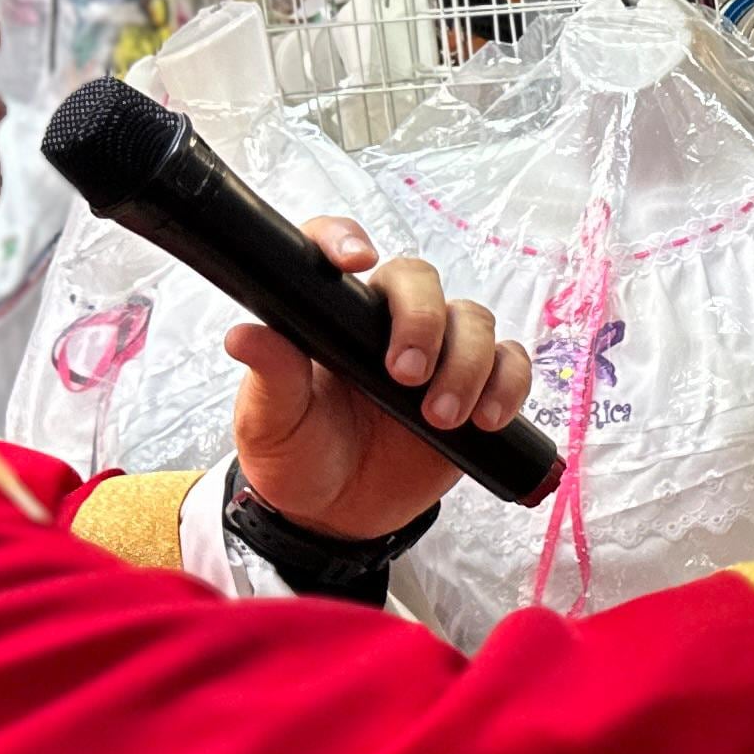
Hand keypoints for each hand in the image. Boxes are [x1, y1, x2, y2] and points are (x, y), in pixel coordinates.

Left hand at [225, 220, 534, 541]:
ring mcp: (437, 352)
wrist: (336, 515)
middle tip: (406, 375)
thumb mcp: (270, 421)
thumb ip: (272, 377)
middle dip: (423, 321)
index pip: (337, 250)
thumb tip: (244, 336)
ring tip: (441, 417)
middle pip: (421, 281)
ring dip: (466, 363)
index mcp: (331, 316)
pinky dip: (508, 384)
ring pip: (472, 320)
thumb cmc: (296, 456)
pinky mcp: (475, 387)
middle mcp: (386, 323)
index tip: (358, 261)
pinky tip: (487, 417)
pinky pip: (509, 364)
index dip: (347, 238)